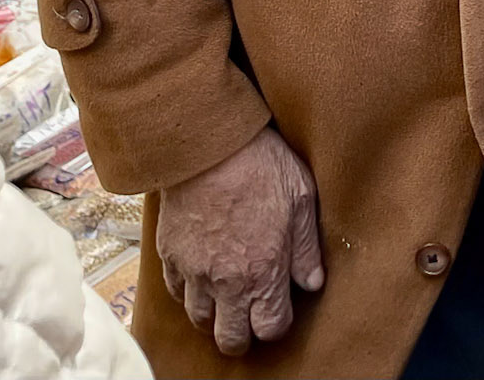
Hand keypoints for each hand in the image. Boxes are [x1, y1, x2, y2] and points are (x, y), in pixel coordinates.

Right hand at [157, 125, 324, 354]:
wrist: (209, 143)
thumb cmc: (260, 164)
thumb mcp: (300, 198)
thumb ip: (307, 247)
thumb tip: (313, 282)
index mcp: (263, 273)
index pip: (270, 328)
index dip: (277, 323)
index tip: (280, 308)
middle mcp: (226, 283)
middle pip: (230, 340)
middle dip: (243, 334)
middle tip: (250, 315)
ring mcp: (194, 272)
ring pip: (199, 320)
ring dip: (214, 315)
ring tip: (226, 296)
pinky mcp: (170, 256)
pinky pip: (176, 293)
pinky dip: (189, 292)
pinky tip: (202, 276)